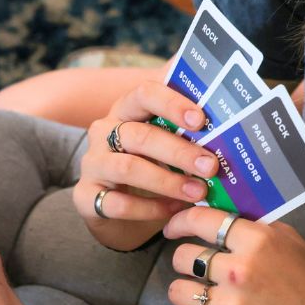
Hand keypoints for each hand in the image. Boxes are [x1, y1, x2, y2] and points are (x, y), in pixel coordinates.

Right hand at [72, 82, 220, 250]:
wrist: (114, 203)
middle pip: (140, 136)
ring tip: (197, 193)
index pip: (144, 94)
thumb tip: (219, 95)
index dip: (172, 104)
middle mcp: (103, 132)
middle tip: (210, 166)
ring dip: (166, 182)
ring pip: (128, 168)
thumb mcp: (162, 139)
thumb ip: (182, 121)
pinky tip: (172, 210)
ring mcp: (92, 164)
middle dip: (178, 152)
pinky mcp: (85, 196)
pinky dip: (148, 209)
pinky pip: (117, 204)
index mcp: (124, 109)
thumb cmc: (147, 164)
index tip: (201, 120)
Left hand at [163, 207, 304, 304]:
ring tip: (199, 297)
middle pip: (183, 258)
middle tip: (197, 271)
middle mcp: (241, 271)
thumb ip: (255, 230)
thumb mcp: (291, 243)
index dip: (179, 223)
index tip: (173, 229)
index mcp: (257, 241)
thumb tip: (219, 218)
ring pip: (178, 292)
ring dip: (184, 294)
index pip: (202, 221)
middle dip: (185, 263)